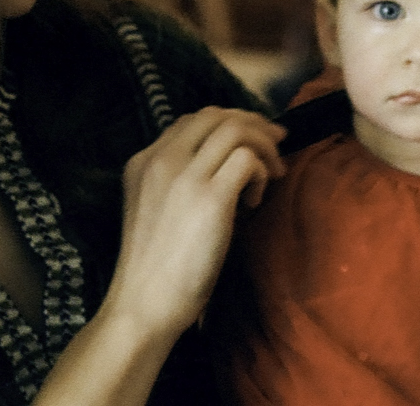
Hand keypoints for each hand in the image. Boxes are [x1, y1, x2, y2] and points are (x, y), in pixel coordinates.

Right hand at [103, 107, 285, 340]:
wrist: (145, 304)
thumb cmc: (154, 268)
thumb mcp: (155, 209)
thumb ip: (177, 181)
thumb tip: (224, 165)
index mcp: (143, 161)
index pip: (191, 121)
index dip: (227, 124)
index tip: (249, 139)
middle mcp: (162, 159)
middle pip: (215, 116)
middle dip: (252, 123)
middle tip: (276, 142)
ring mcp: (185, 175)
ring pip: (236, 130)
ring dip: (263, 146)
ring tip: (273, 173)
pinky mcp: (210, 197)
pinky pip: (248, 159)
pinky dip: (262, 171)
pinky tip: (255, 200)